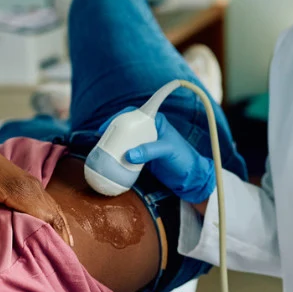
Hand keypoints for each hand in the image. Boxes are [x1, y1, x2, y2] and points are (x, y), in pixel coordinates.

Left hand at [0, 139, 72, 245]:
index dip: (52, 235)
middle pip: (54, 215)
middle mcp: (31, 187)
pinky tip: (60, 232)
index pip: (43, 216)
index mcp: (18, 190)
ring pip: (55, 209)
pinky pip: (51, 204)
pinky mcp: (33, 185)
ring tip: (67, 250)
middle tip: (65, 258)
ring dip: (62, 228)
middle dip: (62, 235)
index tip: (56, 254)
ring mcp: (34, 185)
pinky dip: (56, 219)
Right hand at [100, 109, 214, 203]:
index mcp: (156, 122)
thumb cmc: (184, 160)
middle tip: (101, 141)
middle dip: (112, 132)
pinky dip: (119, 156)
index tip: (106, 127)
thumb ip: (149, 151)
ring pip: (125, 140)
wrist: (191, 178)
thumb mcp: (168, 152)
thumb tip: (128, 155)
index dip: (118, 117)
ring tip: (103, 151)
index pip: (134, 113)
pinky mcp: (143, 156)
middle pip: (126, 127)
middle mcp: (149, 130)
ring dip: (114, 145)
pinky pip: (127, 153)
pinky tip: (111, 161)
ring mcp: (145, 143)